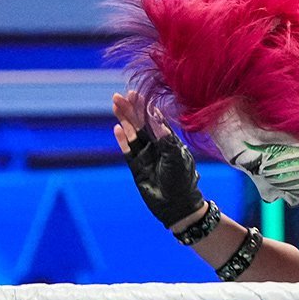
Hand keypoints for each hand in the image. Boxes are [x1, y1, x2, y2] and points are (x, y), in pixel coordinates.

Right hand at [113, 90, 205, 228]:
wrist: (177, 205)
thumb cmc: (182, 180)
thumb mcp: (176, 156)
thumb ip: (165, 138)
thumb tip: (155, 118)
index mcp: (169, 141)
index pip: (154, 120)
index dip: (145, 107)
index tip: (136, 94)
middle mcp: (156, 146)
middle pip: (140, 124)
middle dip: (130, 110)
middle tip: (119, 95)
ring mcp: (145, 156)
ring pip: (131, 134)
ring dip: (124, 120)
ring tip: (115, 105)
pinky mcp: (136, 167)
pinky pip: (127, 150)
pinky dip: (122, 140)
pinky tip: (117, 128)